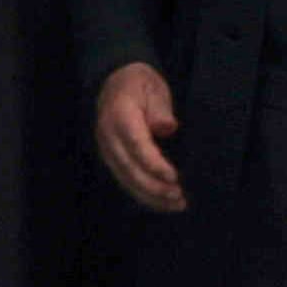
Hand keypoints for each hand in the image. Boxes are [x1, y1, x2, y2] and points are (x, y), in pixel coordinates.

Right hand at [94, 61, 185, 213]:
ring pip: (127, 180)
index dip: (154, 164)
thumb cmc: (139, 84)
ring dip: (151, 196)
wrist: (114, 82)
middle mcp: (109, 137)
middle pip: (130, 169)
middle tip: (179, 196)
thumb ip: (160, 108)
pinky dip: (144, 194)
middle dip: (155, 187)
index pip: (136, 145)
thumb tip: (167, 128)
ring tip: (176, 205)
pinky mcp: (111, 159)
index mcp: (119, 116)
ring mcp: (107, 150)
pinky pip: (126, 181)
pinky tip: (162, 202)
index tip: (174, 176)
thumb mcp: (152, 86)